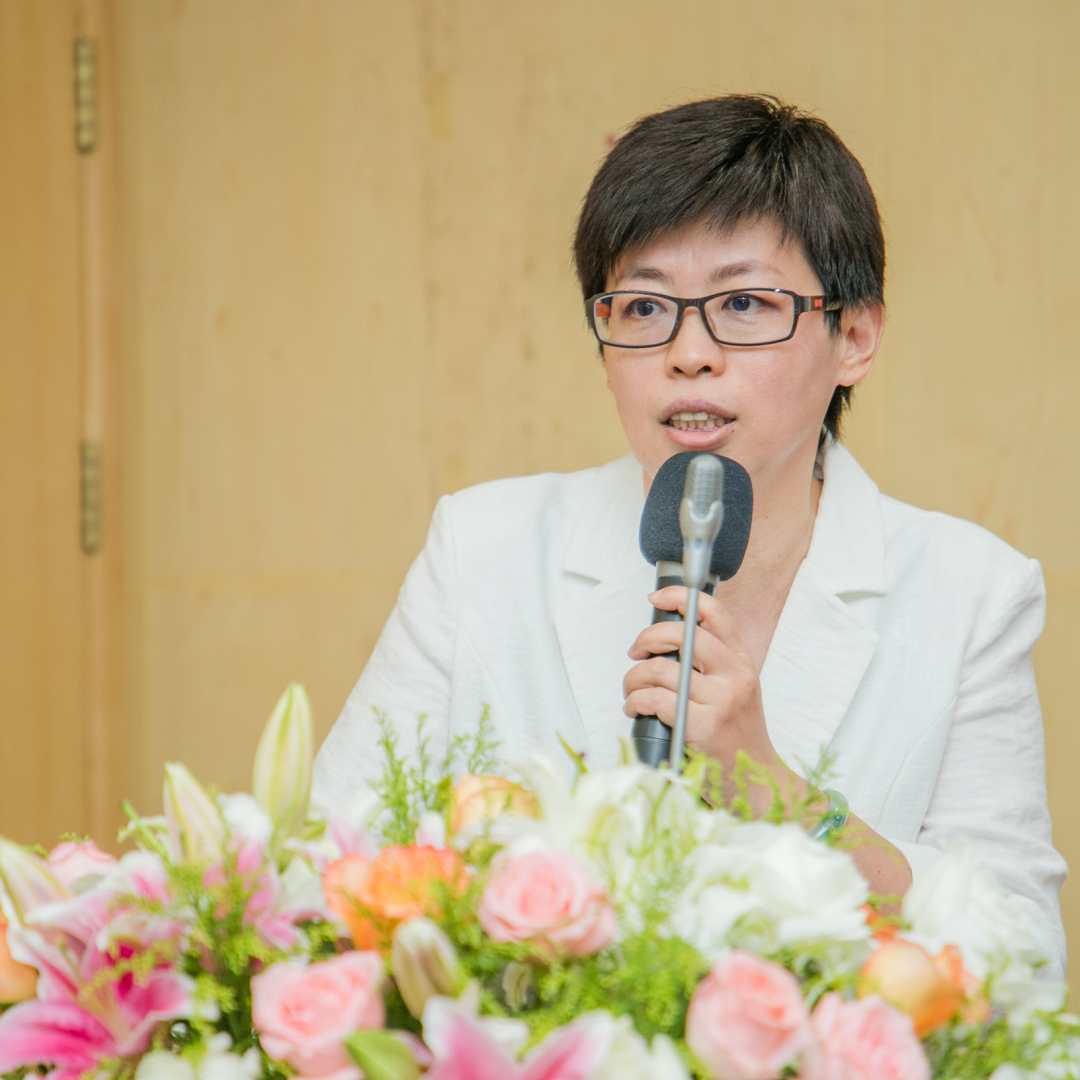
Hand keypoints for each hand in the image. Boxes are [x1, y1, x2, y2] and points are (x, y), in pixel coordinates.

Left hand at [623, 586, 775, 770]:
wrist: (758, 780)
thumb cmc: (737, 735)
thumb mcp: (735, 689)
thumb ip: (710, 663)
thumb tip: (666, 640)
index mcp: (741, 661)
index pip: (714, 613)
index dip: (681, 597)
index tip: (657, 599)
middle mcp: (734, 675)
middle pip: (682, 635)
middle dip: (647, 638)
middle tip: (636, 652)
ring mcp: (720, 700)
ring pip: (660, 669)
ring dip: (634, 678)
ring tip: (631, 690)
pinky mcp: (703, 726)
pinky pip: (655, 699)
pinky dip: (635, 701)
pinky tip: (635, 707)